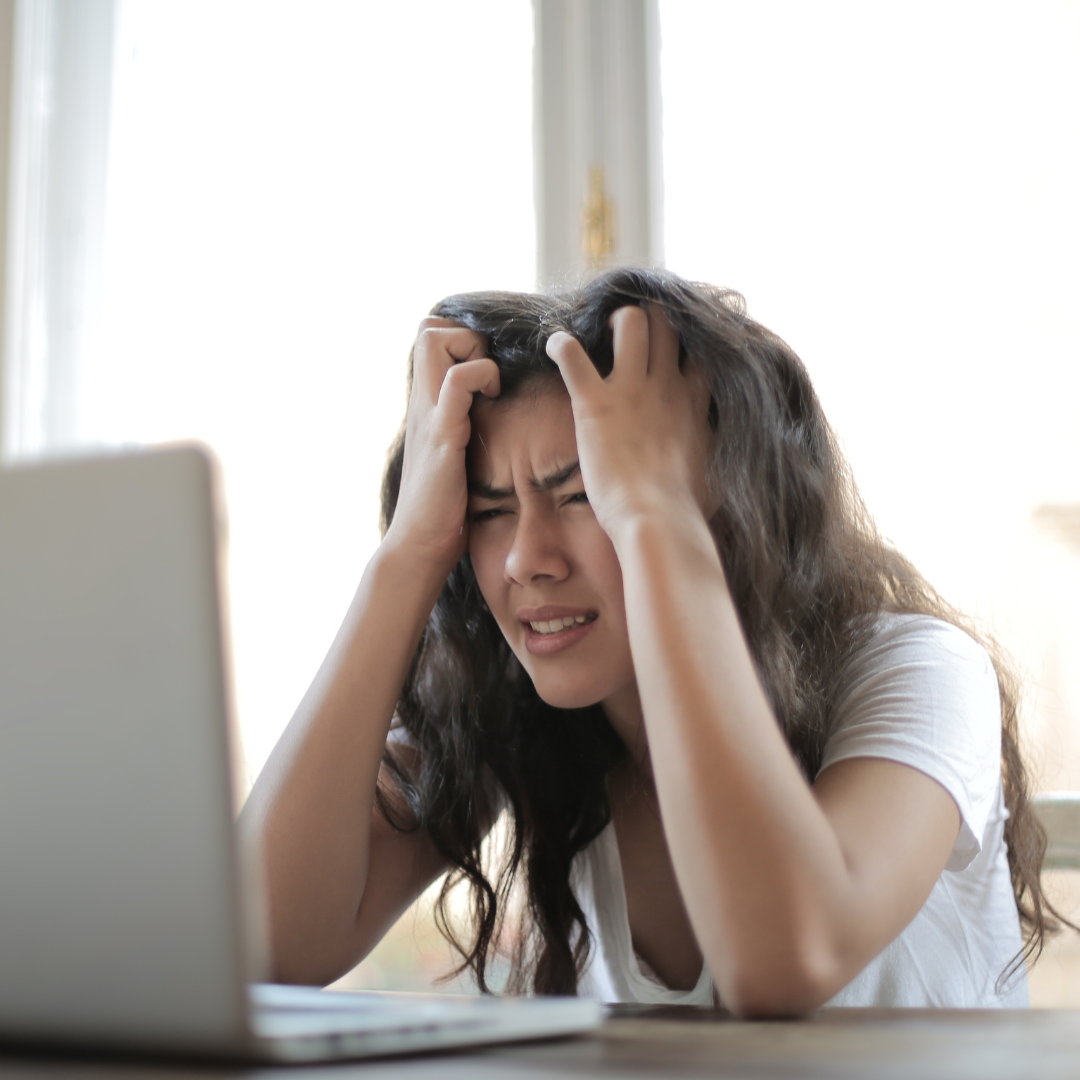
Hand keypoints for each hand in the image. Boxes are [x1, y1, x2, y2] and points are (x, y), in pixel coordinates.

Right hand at [386, 317, 499, 571]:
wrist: (419, 545)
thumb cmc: (443, 508)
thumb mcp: (453, 455)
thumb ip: (462, 428)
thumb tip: (492, 417)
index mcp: (426, 405)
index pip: (430, 335)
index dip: (462, 337)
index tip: (487, 370)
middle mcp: (422, 403)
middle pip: (428, 327)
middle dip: (466, 335)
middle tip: (488, 373)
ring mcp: (429, 416)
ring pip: (435, 341)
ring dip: (472, 351)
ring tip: (490, 387)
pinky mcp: (442, 436)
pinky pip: (456, 383)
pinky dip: (480, 377)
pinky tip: (492, 401)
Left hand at [545, 305, 711, 540]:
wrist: (657, 520)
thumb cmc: (686, 509)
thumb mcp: (716, 473)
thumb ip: (713, 452)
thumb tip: (722, 464)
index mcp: (693, 401)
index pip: (699, 348)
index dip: (686, 339)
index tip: (672, 347)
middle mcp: (665, 385)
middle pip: (666, 321)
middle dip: (649, 318)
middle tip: (630, 335)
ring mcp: (630, 390)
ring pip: (630, 321)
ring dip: (612, 321)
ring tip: (600, 335)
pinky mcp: (595, 403)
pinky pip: (571, 354)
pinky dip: (559, 345)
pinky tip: (555, 346)